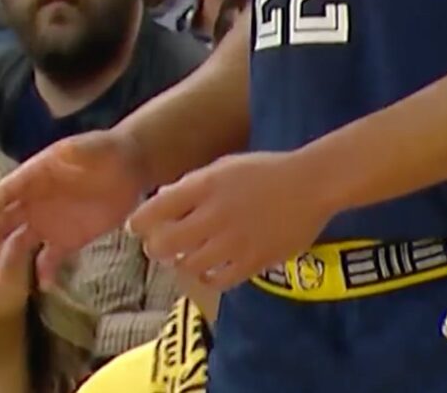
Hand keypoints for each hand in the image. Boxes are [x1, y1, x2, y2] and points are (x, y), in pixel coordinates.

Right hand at [0, 129, 150, 283]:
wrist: (128, 168)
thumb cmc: (104, 152)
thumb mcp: (89, 147)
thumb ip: (75, 153)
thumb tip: (61, 154)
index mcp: (33, 177)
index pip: (5, 192)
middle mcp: (33, 202)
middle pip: (5, 222)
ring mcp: (48, 224)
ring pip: (21, 243)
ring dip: (10, 259)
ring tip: (3, 278)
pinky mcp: (67, 240)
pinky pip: (50, 259)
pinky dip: (45, 272)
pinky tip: (43, 286)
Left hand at [127, 150, 333, 293]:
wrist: (310, 184)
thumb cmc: (264, 171)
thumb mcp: (222, 167)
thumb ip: (190, 184)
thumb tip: (160, 200)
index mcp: (203, 187)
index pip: (154, 210)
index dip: (138, 223)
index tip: (136, 228)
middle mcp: (214, 215)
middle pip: (164, 244)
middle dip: (155, 247)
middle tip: (158, 247)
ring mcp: (234, 241)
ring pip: (188, 265)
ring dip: (181, 263)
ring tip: (185, 258)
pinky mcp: (254, 261)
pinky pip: (219, 280)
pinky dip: (208, 278)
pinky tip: (209, 270)